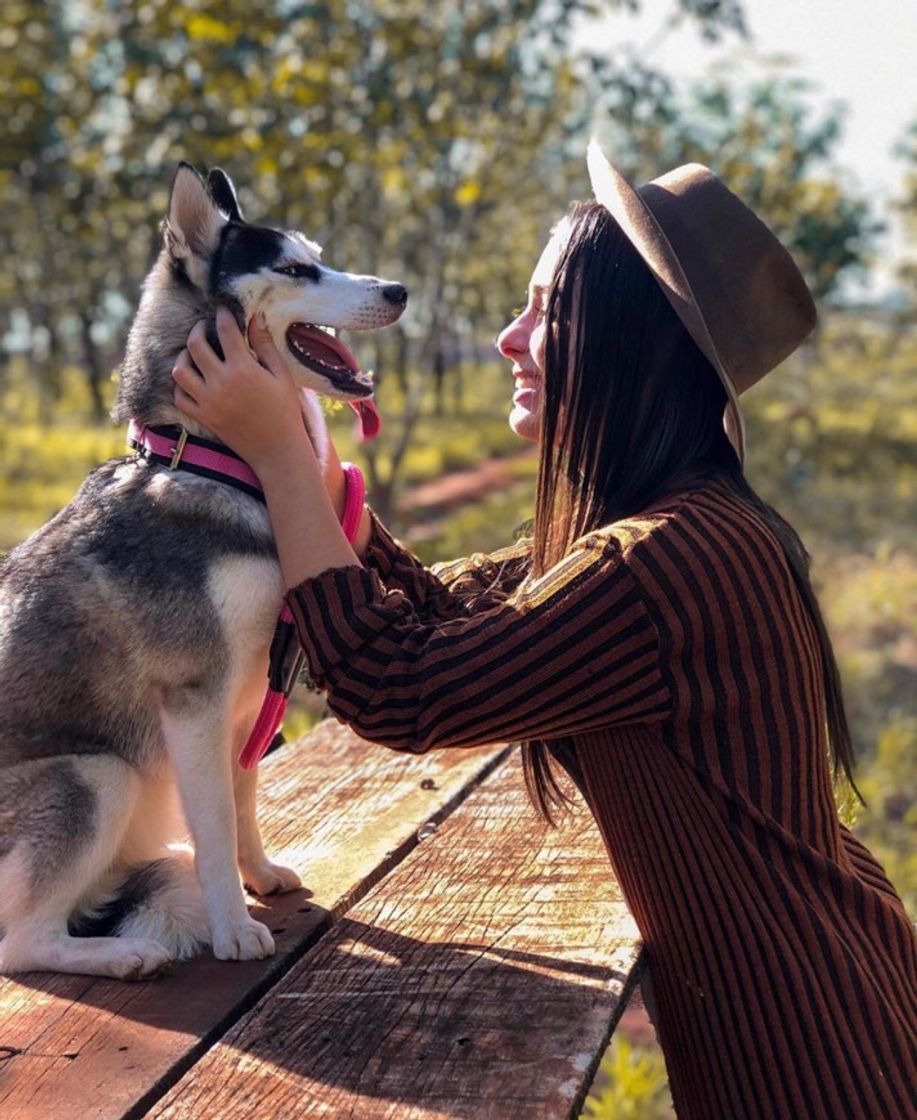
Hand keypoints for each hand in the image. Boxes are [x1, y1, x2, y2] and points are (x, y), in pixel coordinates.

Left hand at [172, 307, 309, 469]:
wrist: (277, 450)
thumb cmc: (284, 411)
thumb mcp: (281, 374)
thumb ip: (264, 345)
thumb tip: (255, 317)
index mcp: (243, 369)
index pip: (225, 331)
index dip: (223, 315)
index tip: (223, 310)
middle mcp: (220, 383)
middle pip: (195, 345)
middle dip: (198, 329)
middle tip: (204, 326)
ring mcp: (208, 401)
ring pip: (180, 370)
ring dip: (184, 356)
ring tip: (193, 353)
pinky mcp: (203, 417)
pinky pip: (180, 396)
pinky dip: (181, 385)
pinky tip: (193, 379)